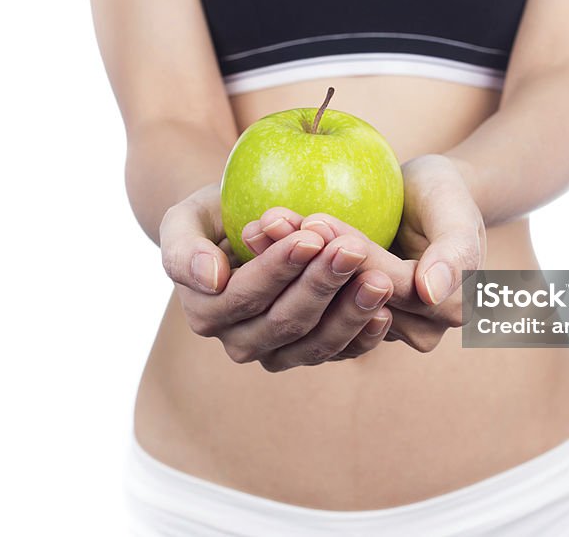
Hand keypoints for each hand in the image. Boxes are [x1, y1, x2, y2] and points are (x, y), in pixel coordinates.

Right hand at [159, 185, 393, 370]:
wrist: (244, 229)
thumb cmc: (215, 215)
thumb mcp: (186, 218)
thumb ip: (183, 248)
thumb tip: (211, 279)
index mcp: (207, 312)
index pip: (247, 294)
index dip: (280, 269)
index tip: (311, 237)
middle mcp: (240, 342)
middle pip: (286, 321)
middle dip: (322, 285)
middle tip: (354, 249)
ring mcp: (278, 354)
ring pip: (317, 344)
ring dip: (350, 313)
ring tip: (379, 279)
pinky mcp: (313, 353)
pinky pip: (342, 353)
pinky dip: (364, 335)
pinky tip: (385, 310)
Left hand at [250, 155, 484, 352]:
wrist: (426, 197)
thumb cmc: (444, 193)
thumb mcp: (454, 209)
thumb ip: (454, 252)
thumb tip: (432, 292)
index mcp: (448, 310)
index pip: (385, 285)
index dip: (346, 255)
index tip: (315, 221)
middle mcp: (416, 331)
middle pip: (349, 299)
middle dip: (308, 260)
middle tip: (274, 221)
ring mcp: (379, 329)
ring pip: (323, 306)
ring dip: (285, 266)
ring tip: (262, 225)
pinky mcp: (346, 321)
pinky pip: (310, 303)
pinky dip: (282, 271)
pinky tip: (259, 237)